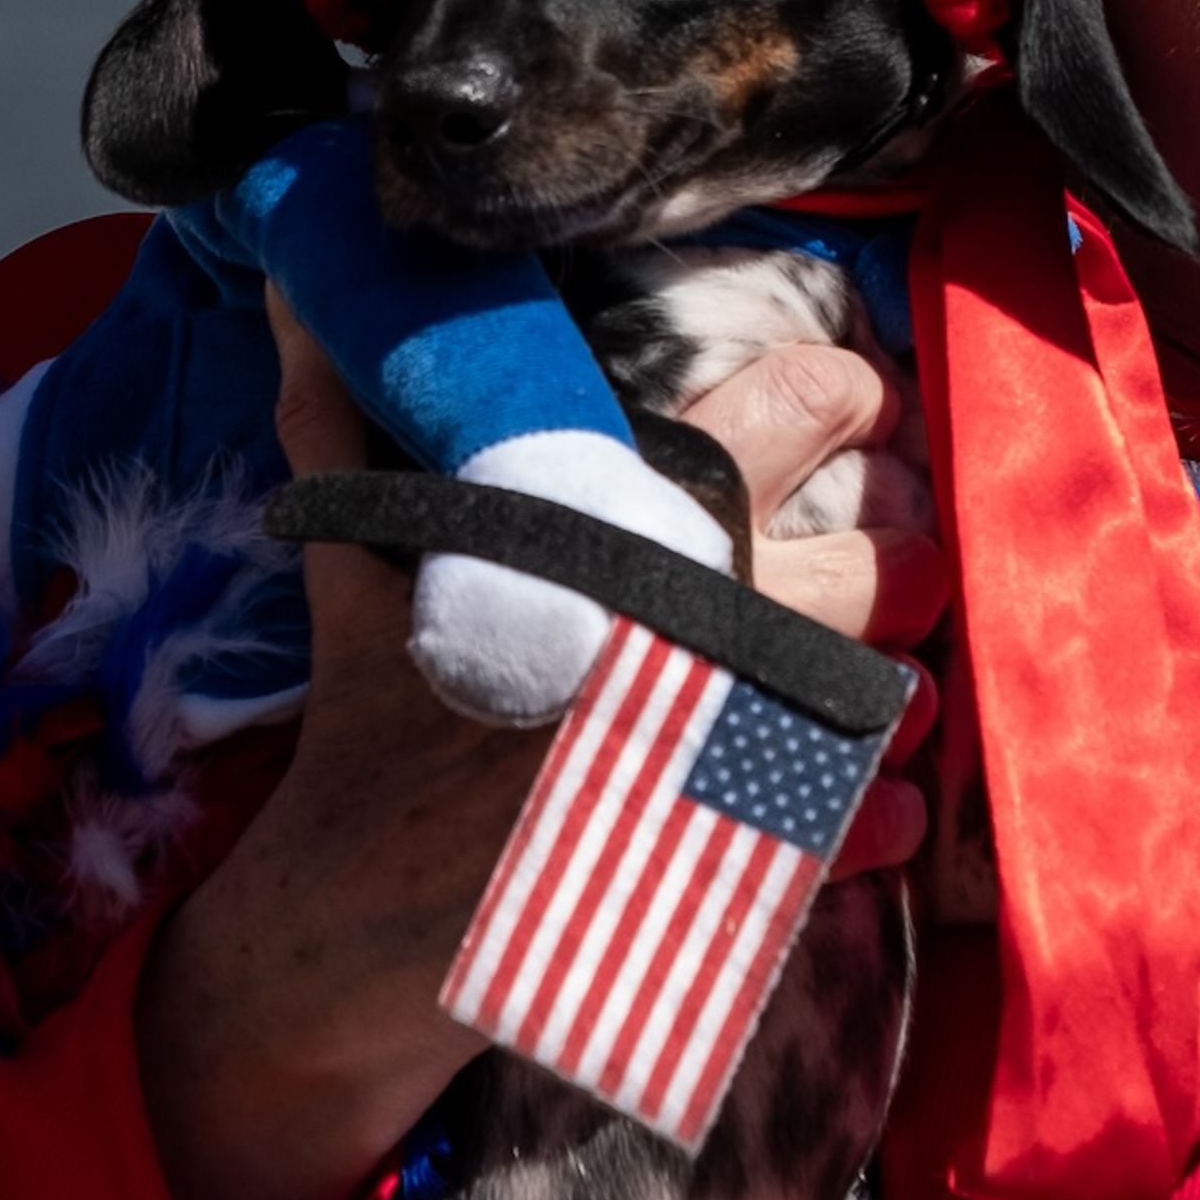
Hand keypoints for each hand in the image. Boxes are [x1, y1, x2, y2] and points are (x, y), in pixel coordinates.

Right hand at [137, 296, 946, 1199]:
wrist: (342, 912)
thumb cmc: (363, 711)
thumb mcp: (356, 546)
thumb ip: (344, 406)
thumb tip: (295, 286)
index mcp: (615, 526)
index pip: (785, 411)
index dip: (846, 395)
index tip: (861, 406)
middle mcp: (683, 625)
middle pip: (867, 562)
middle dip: (904, 556)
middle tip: (902, 556)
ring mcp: (716, 747)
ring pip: (880, 688)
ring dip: (900, 678)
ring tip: (891, 675)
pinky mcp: (728, 861)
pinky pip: (857, 821)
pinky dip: (884, 810)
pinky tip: (891, 801)